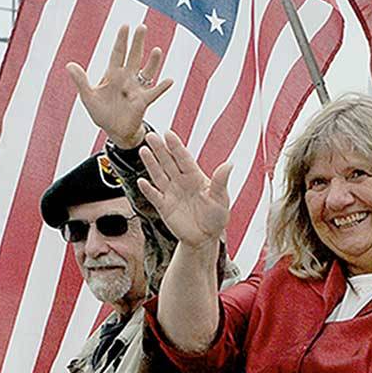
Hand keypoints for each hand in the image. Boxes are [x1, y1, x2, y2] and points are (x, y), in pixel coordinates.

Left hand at [66, 24, 172, 147]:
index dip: (121, 40)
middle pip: (134, 56)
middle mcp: (127, 78)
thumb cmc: (102, 113)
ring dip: (152, 62)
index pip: (118, 53)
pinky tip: (169, 80)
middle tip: (142, 27)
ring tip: (157, 50)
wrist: (114, 131)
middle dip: (137, 42)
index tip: (125, 26)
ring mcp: (136, 89)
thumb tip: (69, 65)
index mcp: (113, 74)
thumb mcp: (88, 97)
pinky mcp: (143, 102)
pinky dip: (162, 87)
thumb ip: (81, 81)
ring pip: (146, 72)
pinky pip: (154, 93)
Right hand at [137, 131, 231, 250]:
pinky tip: (142, 181)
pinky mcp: (164, 207)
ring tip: (143, 150)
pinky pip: (154, 196)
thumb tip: (229, 164)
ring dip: (151, 163)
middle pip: (168, 162)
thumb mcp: (221, 198)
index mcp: (195, 177)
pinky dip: (148, 189)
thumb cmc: (216, 217)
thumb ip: (221, 181)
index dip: (176, 146)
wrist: (205, 238)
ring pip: (159, 175)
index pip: (183, 158)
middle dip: (160, 149)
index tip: (168, 134)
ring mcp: (171, 193)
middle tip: (151, 135)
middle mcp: (181, 182)